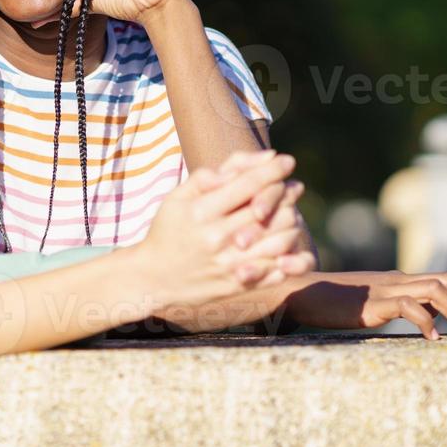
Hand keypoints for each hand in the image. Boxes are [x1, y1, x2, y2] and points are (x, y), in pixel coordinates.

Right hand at [132, 150, 309, 316]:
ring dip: (292, 223)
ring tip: (291, 213)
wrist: (152, 279)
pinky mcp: (237, 285)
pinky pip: (276, 270)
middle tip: (293, 187)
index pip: (247, 185)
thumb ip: (209, 176)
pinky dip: (289, 255)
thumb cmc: (167, 231)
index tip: (287, 161)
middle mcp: (217, 238)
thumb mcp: (177, 197)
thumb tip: (250, 160)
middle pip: (267, 210)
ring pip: (279, 241)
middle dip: (286, 193)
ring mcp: (229, 265)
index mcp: (201, 212)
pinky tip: (286, 241)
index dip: (272, 170)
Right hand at [284, 270, 446, 340]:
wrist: (300, 294)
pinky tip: (430, 339)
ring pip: (436, 289)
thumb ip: (397, 306)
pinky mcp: (373, 304)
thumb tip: (427, 319)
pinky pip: (410, 306)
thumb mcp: (371, 303)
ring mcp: (386, 290)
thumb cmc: (331, 303)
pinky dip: (427, 322)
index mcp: (398, 280)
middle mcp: (397, 280)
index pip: (445, 279)